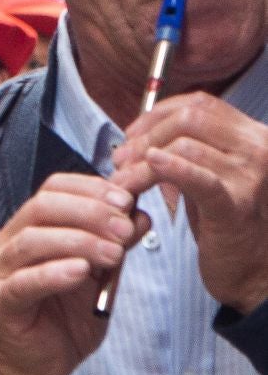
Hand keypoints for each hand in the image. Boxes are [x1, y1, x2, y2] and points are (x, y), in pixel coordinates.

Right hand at [0, 173, 149, 374]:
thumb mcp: (100, 273)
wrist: (43, 364)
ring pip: (31, 241)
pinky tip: (81, 273)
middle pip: (41, 207)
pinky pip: (23, 282)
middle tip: (124, 229)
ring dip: (78, 241)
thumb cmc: (66, 315)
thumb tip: (140, 214)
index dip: (91, 188)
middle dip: (89, 212)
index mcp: (30, 227)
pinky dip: (54, 273)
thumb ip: (115, 243)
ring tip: (113, 254)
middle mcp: (8, 242)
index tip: (127, 200)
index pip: (54, 188)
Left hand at [111, 92, 267, 314]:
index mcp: (252, 136)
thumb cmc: (225, 224)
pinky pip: (200, 178)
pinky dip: (171, 169)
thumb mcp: (207, 176)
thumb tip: (136, 138)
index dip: (157, 115)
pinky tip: (149, 167)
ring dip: (141, 163)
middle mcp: (258, 148)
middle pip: (190, 119)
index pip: (200, 103)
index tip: (130, 136)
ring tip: (121, 183)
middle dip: (145, 137)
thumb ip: (185, 152)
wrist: (254, 270)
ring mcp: (251, 175)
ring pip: (183, 147)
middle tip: (119, 161)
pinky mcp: (235, 204)